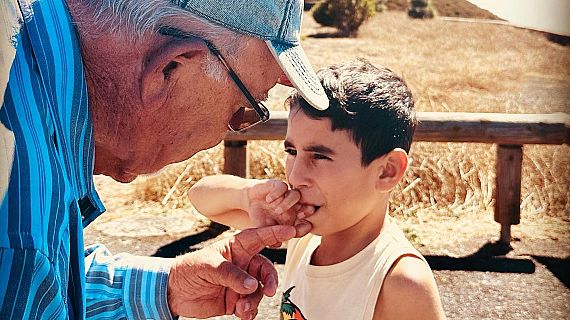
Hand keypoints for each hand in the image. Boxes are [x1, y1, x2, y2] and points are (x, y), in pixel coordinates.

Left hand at [167, 225, 295, 318]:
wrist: (173, 292)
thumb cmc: (189, 269)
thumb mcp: (208, 266)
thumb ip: (231, 274)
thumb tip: (253, 286)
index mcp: (236, 248)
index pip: (259, 238)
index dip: (275, 234)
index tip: (291, 231)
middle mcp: (242, 264)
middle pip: (265, 269)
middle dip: (270, 280)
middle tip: (269, 291)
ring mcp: (240, 282)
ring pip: (259, 290)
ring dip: (254, 300)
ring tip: (242, 307)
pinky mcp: (236, 300)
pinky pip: (250, 305)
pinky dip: (249, 311)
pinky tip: (242, 314)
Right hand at [246, 180, 314, 236]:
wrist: (250, 200)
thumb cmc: (261, 217)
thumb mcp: (264, 229)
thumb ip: (271, 236)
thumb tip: (277, 245)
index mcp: (294, 219)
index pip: (305, 223)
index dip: (305, 227)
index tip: (298, 230)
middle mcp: (293, 206)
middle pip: (306, 206)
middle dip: (306, 211)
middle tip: (299, 216)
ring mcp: (286, 195)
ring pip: (296, 195)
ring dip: (288, 203)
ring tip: (277, 210)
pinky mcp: (278, 185)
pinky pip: (283, 187)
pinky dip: (277, 193)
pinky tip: (268, 199)